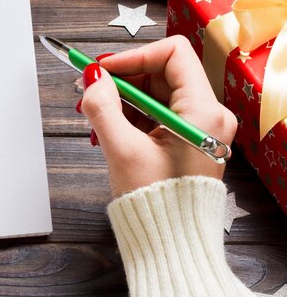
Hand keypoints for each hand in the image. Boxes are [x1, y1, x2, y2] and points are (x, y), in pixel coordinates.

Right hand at [77, 36, 237, 196]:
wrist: (169, 242)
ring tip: (94, 115)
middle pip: (160, 73)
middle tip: (89, 90)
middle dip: (122, 80)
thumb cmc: (156, 203)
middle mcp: (207, 115)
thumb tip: (92, 76)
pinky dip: (129, 115)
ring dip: (121, 99)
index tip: (103, 69)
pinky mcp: (185, 140)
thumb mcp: (122, 150)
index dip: (133, 56)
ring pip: (155, 93)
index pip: (172, 54)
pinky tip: (106, 128)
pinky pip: (155, 113)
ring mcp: (197, 128)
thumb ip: (103, 106)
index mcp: (203, 111)